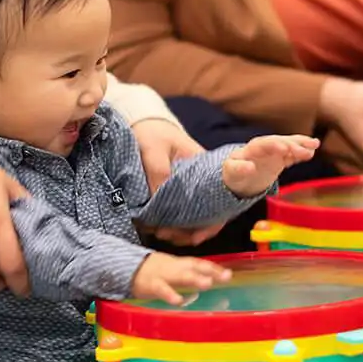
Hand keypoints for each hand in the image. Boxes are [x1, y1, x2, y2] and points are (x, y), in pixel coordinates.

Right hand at [130, 252, 231, 305]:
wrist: (123, 267)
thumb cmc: (151, 272)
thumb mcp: (170, 270)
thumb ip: (186, 275)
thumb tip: (208, 281)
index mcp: (178, 263)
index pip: (199, 263)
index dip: (213, 268)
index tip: (228, 274)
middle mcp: (173, 266)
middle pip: (193, 266)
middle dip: (210, 271)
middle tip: (226, 277)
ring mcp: (162, 274)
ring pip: (179, 275)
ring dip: (194, 278)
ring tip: (207, 283)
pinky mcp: (150, 284)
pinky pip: (161, 288)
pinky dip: (170, 294)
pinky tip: (179, 301)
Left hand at [131, 118, 223, 246]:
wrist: (143, 124)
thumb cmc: (153, 132)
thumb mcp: (154, 148)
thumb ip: (158, 170)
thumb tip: (158, 199)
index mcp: (205, 170)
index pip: (219, 202)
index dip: (211, 224)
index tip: (195, 237)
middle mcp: (201, 183)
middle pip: (207, 217)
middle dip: (189, 233)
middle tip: (166, 235)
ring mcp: (189, 190)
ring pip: (192, 219)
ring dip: (178, 232)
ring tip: (159, 233)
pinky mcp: (175, 194)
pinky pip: (178, 215)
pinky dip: (170, 226)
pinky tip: (156, 229)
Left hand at [223, 135, 319, 196]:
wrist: (238, 176)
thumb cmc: (233, 173)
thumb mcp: (231, 172)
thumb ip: (238, 168)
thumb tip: (250, 167)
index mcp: (252, 148)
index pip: (264, 144)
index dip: (275, 145)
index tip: (285, 149)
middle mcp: (265, 146)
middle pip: (280, 142)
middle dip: (292, 145)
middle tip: (306, 151)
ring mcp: (274, 151)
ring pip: (288, 144)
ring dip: (301, 144)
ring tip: (315, 146)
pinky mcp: (280, 158)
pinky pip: (292, 154)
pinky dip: (302, 152)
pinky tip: (313, 150)